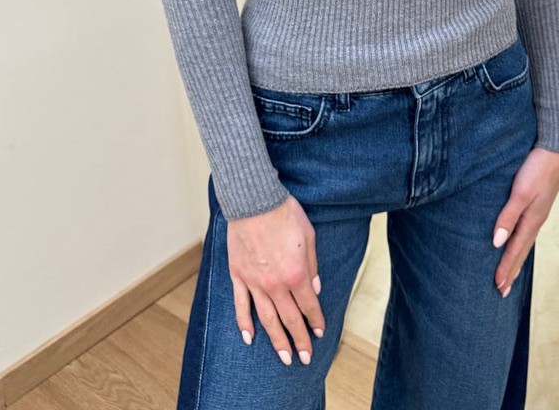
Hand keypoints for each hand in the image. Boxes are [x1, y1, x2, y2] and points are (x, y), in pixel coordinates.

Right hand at [226, 193, 325, 365]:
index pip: (309, 306)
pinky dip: (244, 324)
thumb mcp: (309, 236)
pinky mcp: (238, 275)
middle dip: (299, 340)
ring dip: (276, 340)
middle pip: (289, 319)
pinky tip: (249, 338)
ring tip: (283, 358)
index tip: (319, 333)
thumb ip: (313, 266)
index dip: (315, 321)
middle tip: (304, 358)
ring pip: (267, 319)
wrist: (254, 200)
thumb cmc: (284, 213)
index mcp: (296, 274)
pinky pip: (241, 305)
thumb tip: (315, 289)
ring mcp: (254, 282)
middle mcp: (275, 283)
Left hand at [491, 147, 558, 296]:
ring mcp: (537, 211)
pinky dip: (519, 241)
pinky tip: (516, 240)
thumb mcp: (521, 192)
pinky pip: (526, 229)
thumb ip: (508, 216)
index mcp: (532, 220)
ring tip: (509, 273)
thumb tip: (496, 242)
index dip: (506, 268)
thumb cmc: (538, 169)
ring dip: (516, 258)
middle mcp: (535, 219)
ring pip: (524, 241)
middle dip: (512, 270)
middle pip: (521, 250)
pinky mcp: (537, 202)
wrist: (557, 148)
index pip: (515, 250)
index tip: (497, 287)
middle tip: (502, 291)